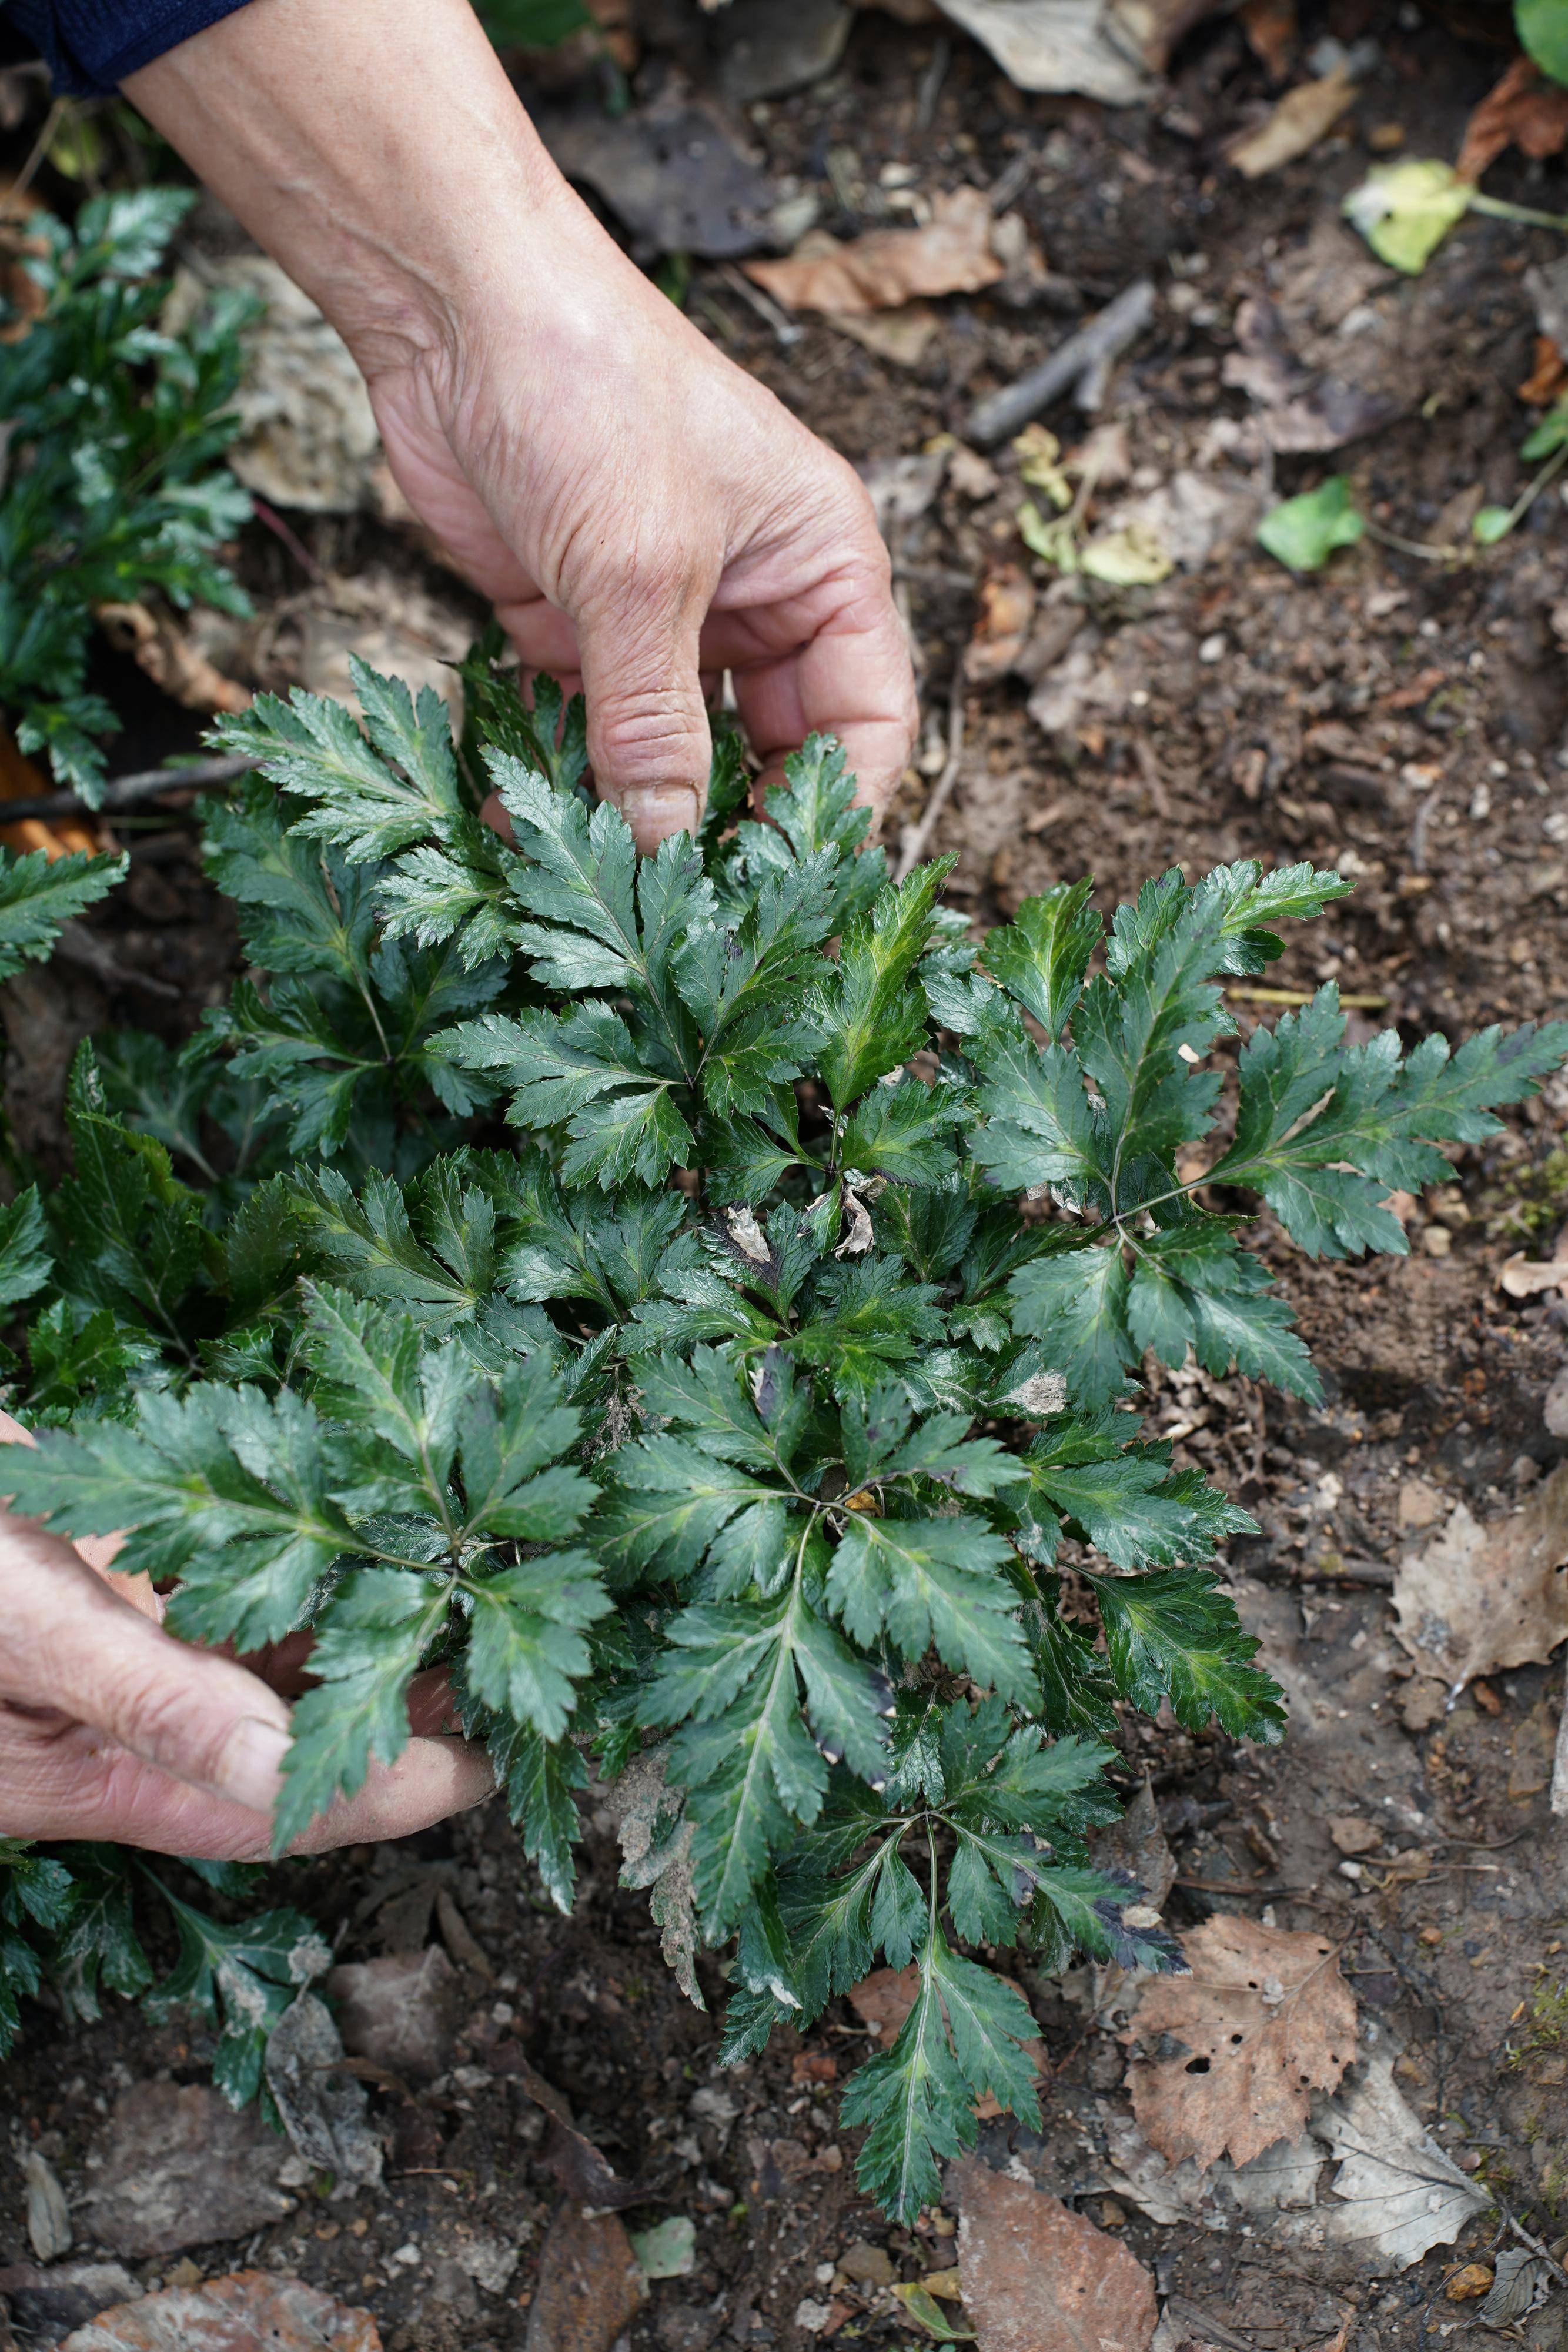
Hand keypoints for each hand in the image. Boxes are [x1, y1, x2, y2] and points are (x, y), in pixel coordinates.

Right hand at [0, 1415, 491, 1856]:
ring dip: (363, 1618)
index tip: (490, 1765)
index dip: (388, 1791)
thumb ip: (150, 1699)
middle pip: (292, 1728)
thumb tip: (276, 1768)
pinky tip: (369, 1513)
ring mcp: (125, 1633)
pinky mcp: (121, 1559)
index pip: (275, 1810)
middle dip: (400, 1697)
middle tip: (508, 1658)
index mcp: (99, 1774)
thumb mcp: (26, 1633)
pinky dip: (300, 1545)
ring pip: (268, 1646)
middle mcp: (125, 1714)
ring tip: (465, 1590)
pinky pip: (230, 1567)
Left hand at [124, 0, 917, 855]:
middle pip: (770, 751)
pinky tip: (522, 820)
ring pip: (672, 750)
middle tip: (678, 906)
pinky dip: (561, 774)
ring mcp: (668, 615)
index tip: (780, 891)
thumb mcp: (639, 571)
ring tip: (590, 877)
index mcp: (822, 568)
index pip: (865, 721)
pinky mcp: (580, 623)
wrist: (453, 303)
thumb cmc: (589, 391)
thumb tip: (666, 841)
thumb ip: (655, 718)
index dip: (833, 811)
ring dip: (632, 811)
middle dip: (723, 824)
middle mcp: (757, 598)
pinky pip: (589, 726)